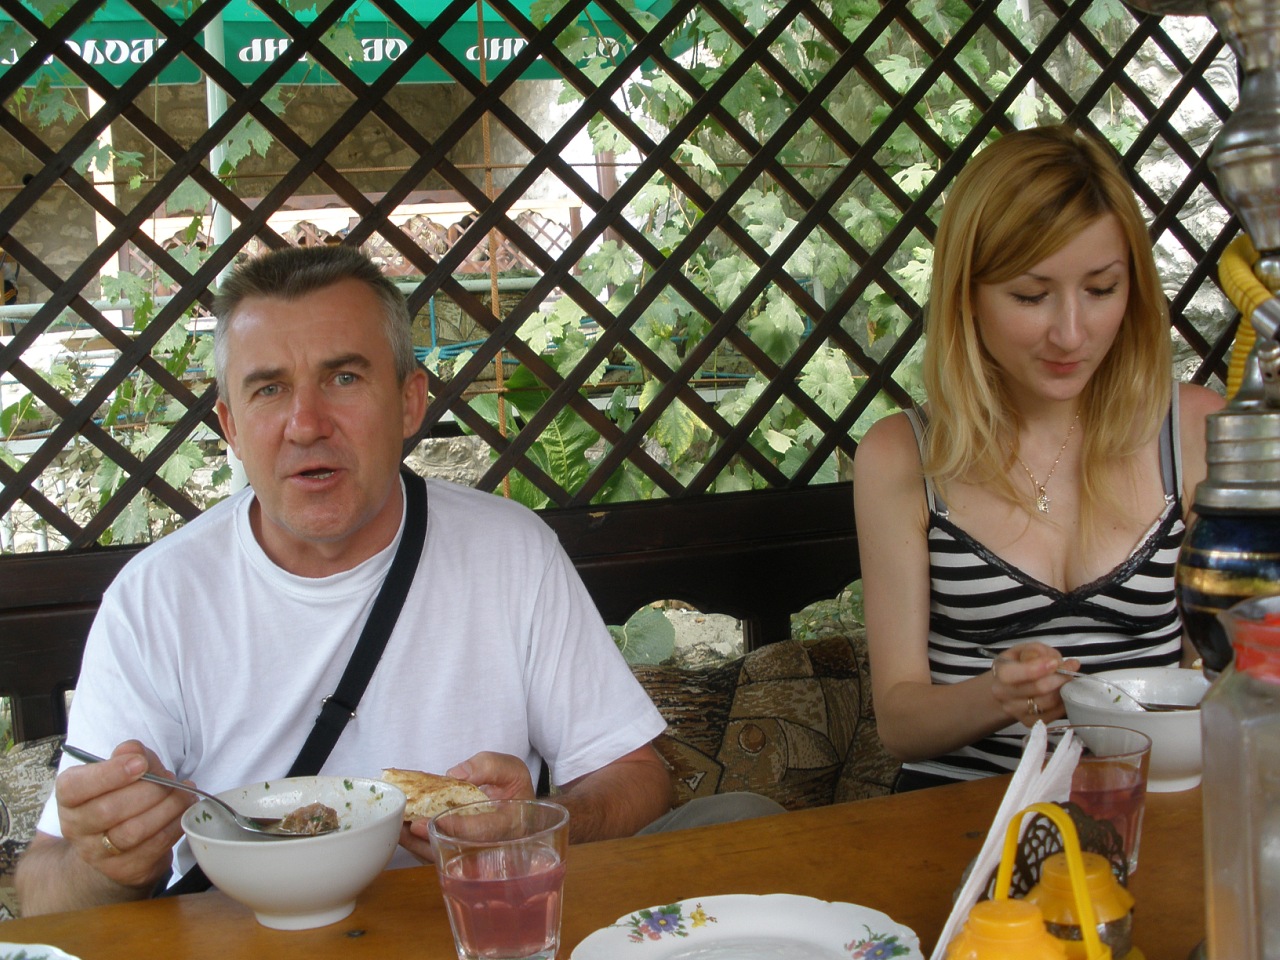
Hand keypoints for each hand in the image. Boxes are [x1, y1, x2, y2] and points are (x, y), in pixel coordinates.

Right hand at [55, 740, 193, 892]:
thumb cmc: (121, 797)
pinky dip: (175, 824)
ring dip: (167, 807)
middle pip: (109, 810)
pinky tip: (184, 810)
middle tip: (170, 779)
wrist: (117, 848)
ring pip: (134, 831)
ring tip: (184, 793)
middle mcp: (77, 828)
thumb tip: (132, 750)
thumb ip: (130, 756)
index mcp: (70, 799)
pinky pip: (154, 846)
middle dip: (149, 790)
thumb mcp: (123, 772)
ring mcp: (98, 854)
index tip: (140, 763)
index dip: (108, 774)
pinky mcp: (126, 870)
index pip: (75, 787)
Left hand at [401, 751, 534, 861]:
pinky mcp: (460, 853)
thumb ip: (489, 767)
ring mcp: (474, 853)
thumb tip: (456, 774)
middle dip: (429, 839)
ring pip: (444, 855)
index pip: (482, 832)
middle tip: (407, 826)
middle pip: (457, 849)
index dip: (457, 827)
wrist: (516, 808)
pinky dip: (419, 844)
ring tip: (397, 827)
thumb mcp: (511, 769)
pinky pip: (438, 853)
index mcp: (508, 826)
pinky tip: (403, 831)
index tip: (434, 820)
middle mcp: (491, 846)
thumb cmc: (514, 788)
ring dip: (418, 844)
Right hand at [989, 643, 1080, 726]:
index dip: (1041, 668)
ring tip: (1067, 679)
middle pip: (1039, 688)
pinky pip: (1053, 715)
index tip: (1055, 662)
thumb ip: (1037, 650)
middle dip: (1060, 676)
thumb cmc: (1016, 666)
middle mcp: (1005, 694)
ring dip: (1063, 689)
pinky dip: (1063, 703)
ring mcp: (1016, 711)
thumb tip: (1054, 660)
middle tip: (1071, 667)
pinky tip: (1062, 693)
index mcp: (1001, 673)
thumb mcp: (1022, 650)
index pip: (1022, 673)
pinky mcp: (1029, 722)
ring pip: (1049, 702)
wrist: (1005, 688)